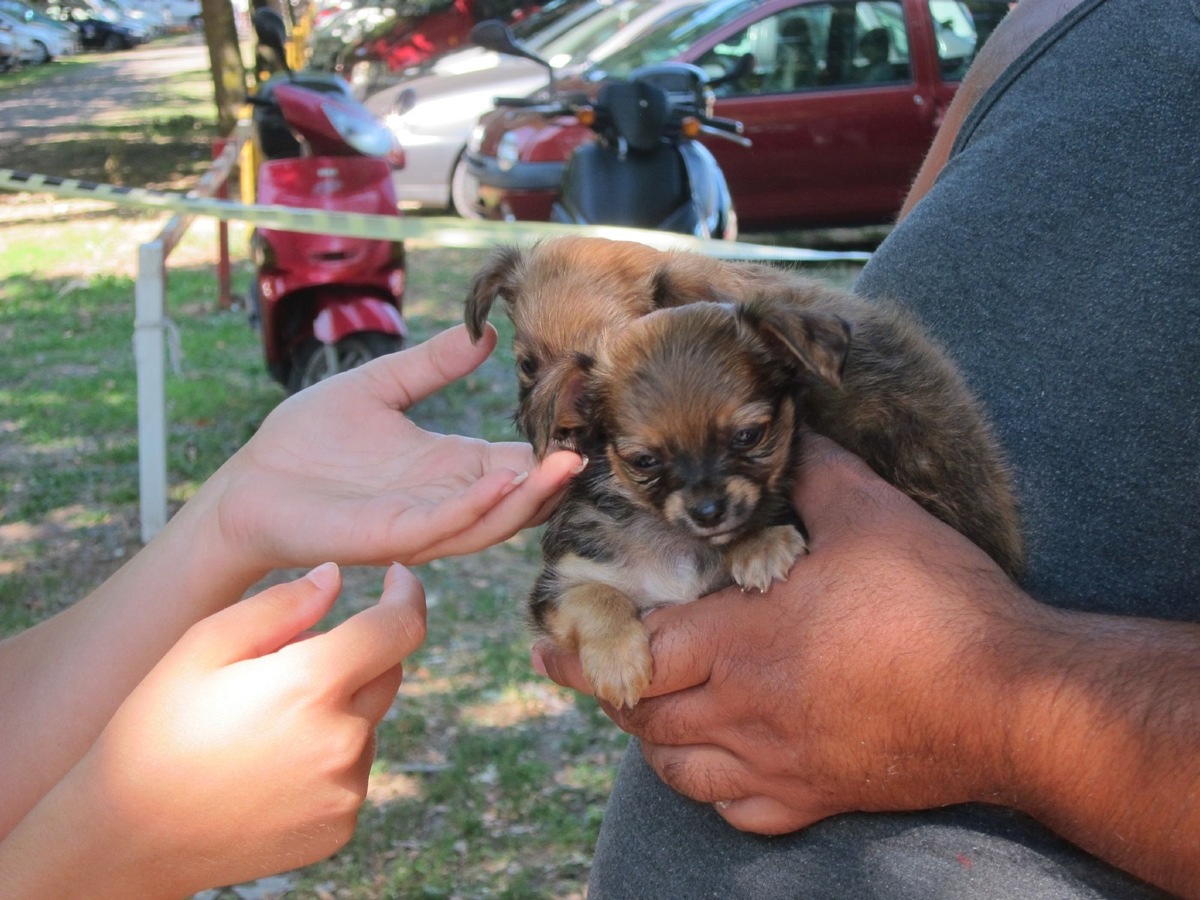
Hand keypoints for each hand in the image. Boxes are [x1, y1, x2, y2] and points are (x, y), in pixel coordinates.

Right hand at [32, 562, 423, 896]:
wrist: (126, 839)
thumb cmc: (155, 730)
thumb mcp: (202, 646)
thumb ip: (280, 604)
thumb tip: (335, 576)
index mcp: (312, 686)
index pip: (399, 627)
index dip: (407, 594)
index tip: (399, 576)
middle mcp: (343, 741)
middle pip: (388, 672)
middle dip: (359, 652)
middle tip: (291, 662)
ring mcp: (345, 791)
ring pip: (369, 723)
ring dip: (339, 708)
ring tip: (263, 726)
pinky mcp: (339, 827)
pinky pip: (353, 772)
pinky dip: (329, 756)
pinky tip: (270, 766)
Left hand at [200, 324, 582, 576]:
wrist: (251, 481)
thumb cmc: (308, 438)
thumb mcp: (380, 386)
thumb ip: (430, 365)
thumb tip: (484, 333)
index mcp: (448, 466)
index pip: (514, 463)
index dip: (548, 448)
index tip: (583, 423)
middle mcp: (444, 499)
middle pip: (515, 498)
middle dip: (553, 481)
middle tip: (588, 451)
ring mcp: (421, 523)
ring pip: (491, 520)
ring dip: (529, 498)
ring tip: (564, 467)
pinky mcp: (391, 537)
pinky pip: (444, 526)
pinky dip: (477, 507)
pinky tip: (503, 479)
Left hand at [534, 433, 1039, 833]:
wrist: (1011, 699)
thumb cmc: (937, 601)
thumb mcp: (870, 513)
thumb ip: (811, 471)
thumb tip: (786, 431)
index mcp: (742, 638)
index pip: (633, 654)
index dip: (582, 653)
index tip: (549, 646)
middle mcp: (744, 708)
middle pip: (644, 715)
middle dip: (609, 693)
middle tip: (597, 672)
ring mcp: (777, 761)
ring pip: (679, 766)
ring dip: (651, 738)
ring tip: (647, 710)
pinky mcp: (815, 797)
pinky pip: (736, 809)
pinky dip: (709, 786)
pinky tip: (716, 761)